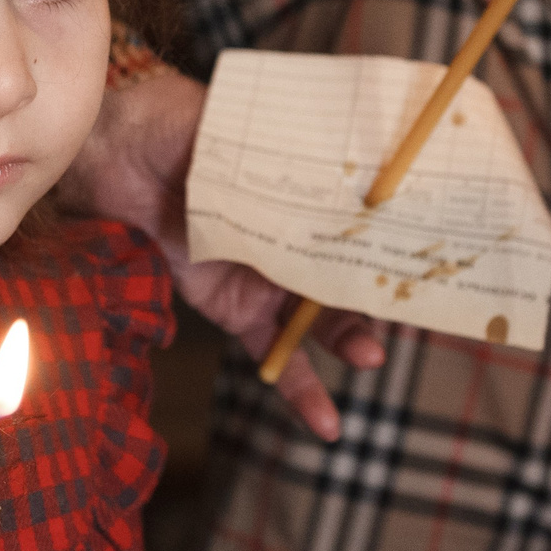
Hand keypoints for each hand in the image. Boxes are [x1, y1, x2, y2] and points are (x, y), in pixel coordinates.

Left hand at [61, 70, 386, 439]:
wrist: (111, 152)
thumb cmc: (178, 125)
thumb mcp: (241, 133)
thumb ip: (288, 157)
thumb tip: (347, 163)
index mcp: (314, 186)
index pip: (370, 219)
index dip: (403, 240)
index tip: (440, 255)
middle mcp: (301, 233)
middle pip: (354, 272)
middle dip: (387, 296)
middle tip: (416, 308)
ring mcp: (271, 275)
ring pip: (322, 317)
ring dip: (350, 340)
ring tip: (368, 355)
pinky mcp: (236, 308)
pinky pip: (275, 352)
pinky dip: (299, 388)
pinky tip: (327, 424)